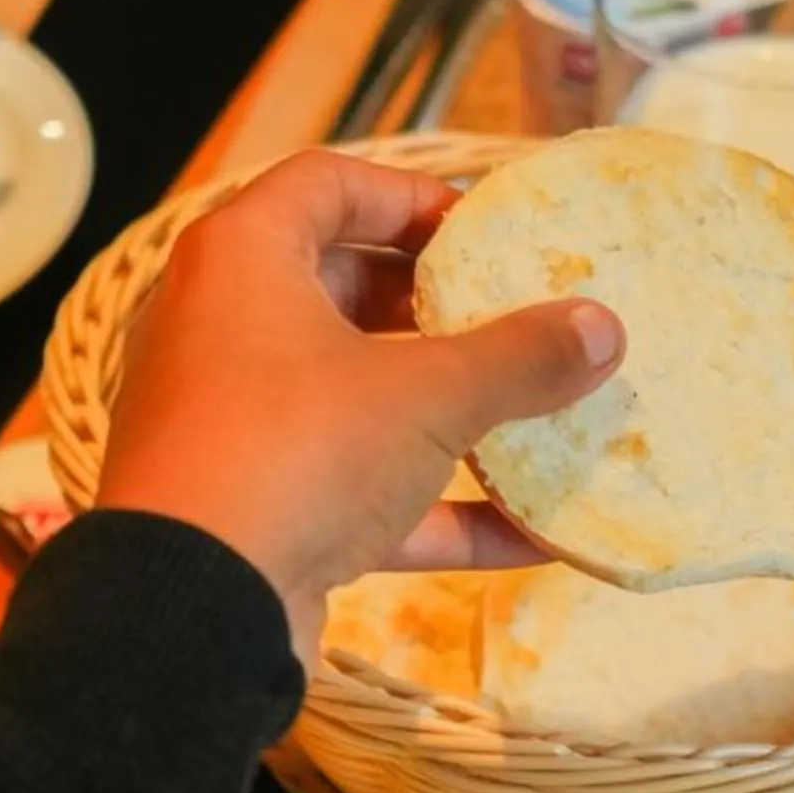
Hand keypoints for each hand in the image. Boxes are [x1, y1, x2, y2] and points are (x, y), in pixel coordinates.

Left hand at [95, 151, 624, 655]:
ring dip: (442, 410)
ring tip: (532, 414)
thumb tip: (602, 328)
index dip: (411, 197)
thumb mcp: (427, 395)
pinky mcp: (251, 509)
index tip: (486, 234)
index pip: (326, 184)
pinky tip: (531, 535)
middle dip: (436, 309)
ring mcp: (232, 424)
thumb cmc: (296, 452)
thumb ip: (519, 359)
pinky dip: (433, 506)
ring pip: (350, 395)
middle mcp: (220, 329)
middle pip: (338, 289)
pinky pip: (353, 490)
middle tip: (514, 320)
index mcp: (241, 261)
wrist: (191, 608)